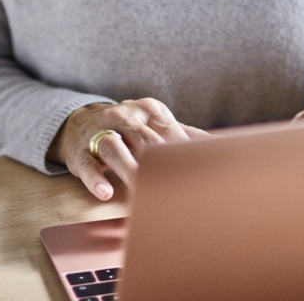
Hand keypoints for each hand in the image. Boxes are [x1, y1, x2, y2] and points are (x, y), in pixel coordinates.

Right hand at [49, 98, 209, 200]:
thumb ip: (186, 136)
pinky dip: (96, 178)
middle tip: (177, 188)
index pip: (172, 134)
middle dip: (160, 163)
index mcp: (150, 111)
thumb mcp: (156, 126)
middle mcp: (125, 117)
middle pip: (145, 140)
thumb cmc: (129, 129)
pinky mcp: (80, 151)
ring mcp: (100, 132)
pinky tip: (106, 192)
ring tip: (142, 189)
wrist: (80, 123)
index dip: (185, 157)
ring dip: (129, 168)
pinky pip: (87, 165)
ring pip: (115, 147)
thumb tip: (223, 147)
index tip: (202, 179)